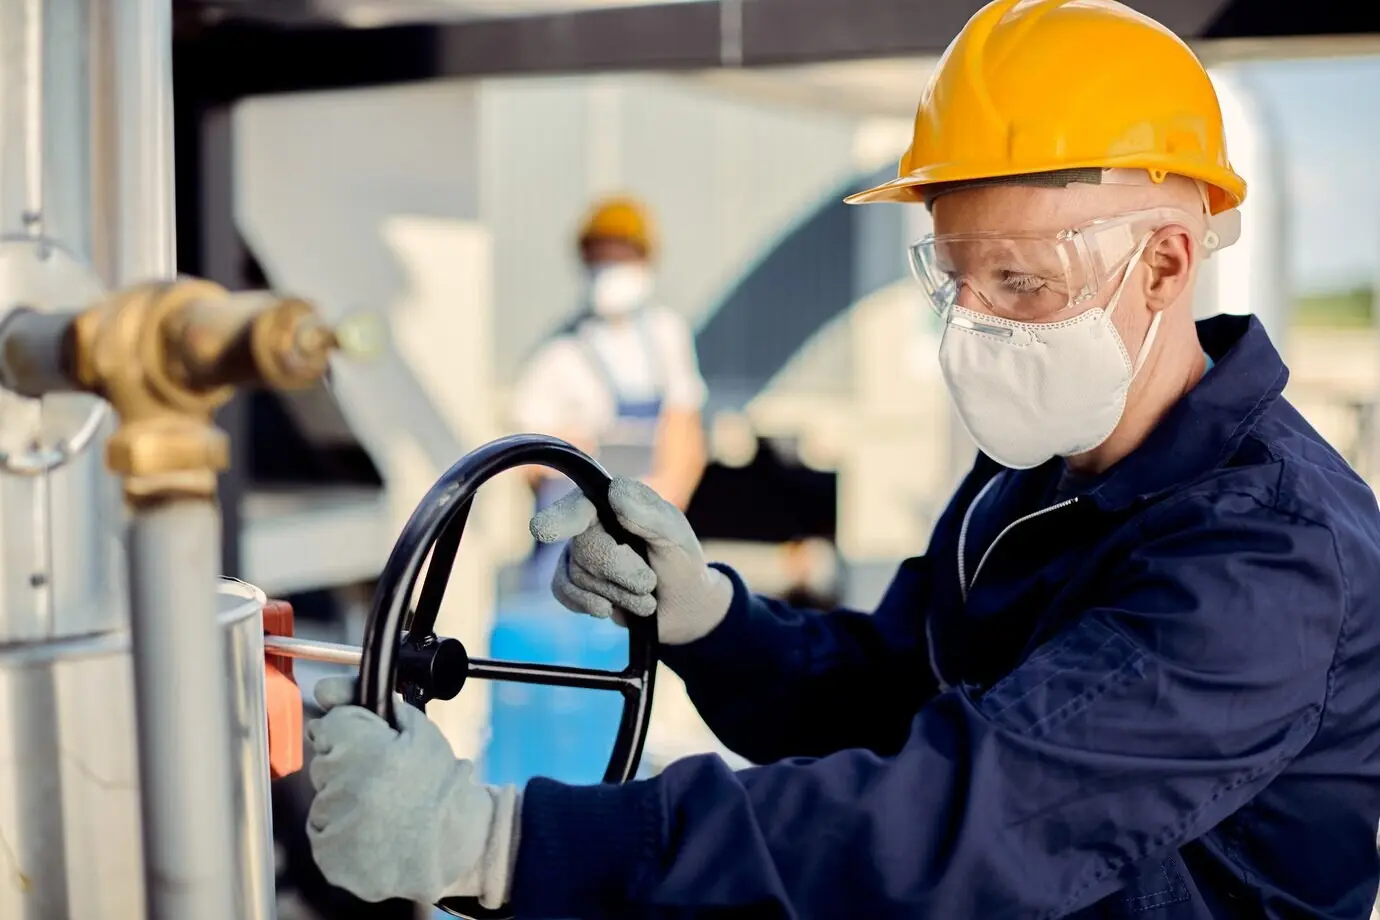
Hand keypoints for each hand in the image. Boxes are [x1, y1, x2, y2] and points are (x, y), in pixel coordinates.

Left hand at [305, 677, 519, 905]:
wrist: (453, 844)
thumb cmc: (440, 784)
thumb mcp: (416, 729)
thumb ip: (365, 703)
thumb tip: (326, 689)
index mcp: (361, 749)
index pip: (326, 724)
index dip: (349, 731)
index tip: (368, 743)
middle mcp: (341, 786)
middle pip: (323, 761)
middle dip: (346, 764)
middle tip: (382, 776)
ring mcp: (333, 825)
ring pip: (323, 797)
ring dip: (344, 798)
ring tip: (381, 806)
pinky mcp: (329, 855)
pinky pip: (322, 831)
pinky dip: (341, 830)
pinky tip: (371, 829)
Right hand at [530, 477, 732, 644]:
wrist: (682, 607)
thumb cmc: (682, 562)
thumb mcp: (676, 537)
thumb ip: (650, 514)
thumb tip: (615, 492)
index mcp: (614, 501)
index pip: (581, 505)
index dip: (562, 517)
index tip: (544, 530)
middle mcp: (590, 522)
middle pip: (585, 548)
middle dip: (621, 572)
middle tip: (650, 583)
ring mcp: (578, 551)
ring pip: (578, 576)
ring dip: (619, 594)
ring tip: (644, 597)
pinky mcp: (572, 580)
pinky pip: (563, 591)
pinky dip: (588, 604)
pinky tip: (608, 608)